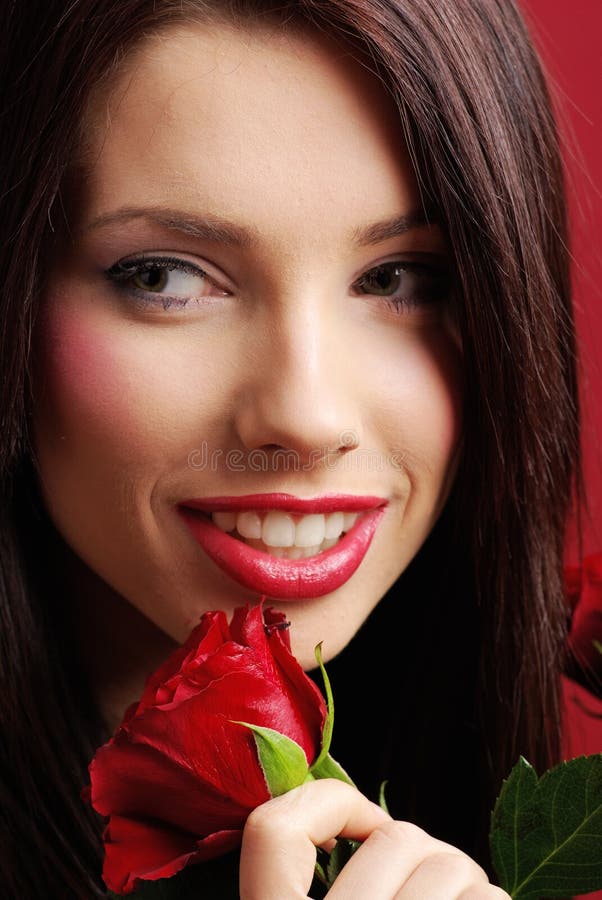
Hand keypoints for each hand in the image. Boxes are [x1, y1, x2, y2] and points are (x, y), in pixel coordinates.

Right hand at [240, 779, 510, 898]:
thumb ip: (311, 876)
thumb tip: (354, 816)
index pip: (272, 830)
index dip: (328, 805)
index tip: (365, 827)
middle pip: (395, 837)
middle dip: (425, 852)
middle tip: (432, 892)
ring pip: (449, 863)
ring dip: (469, 884)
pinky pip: (489, 899)